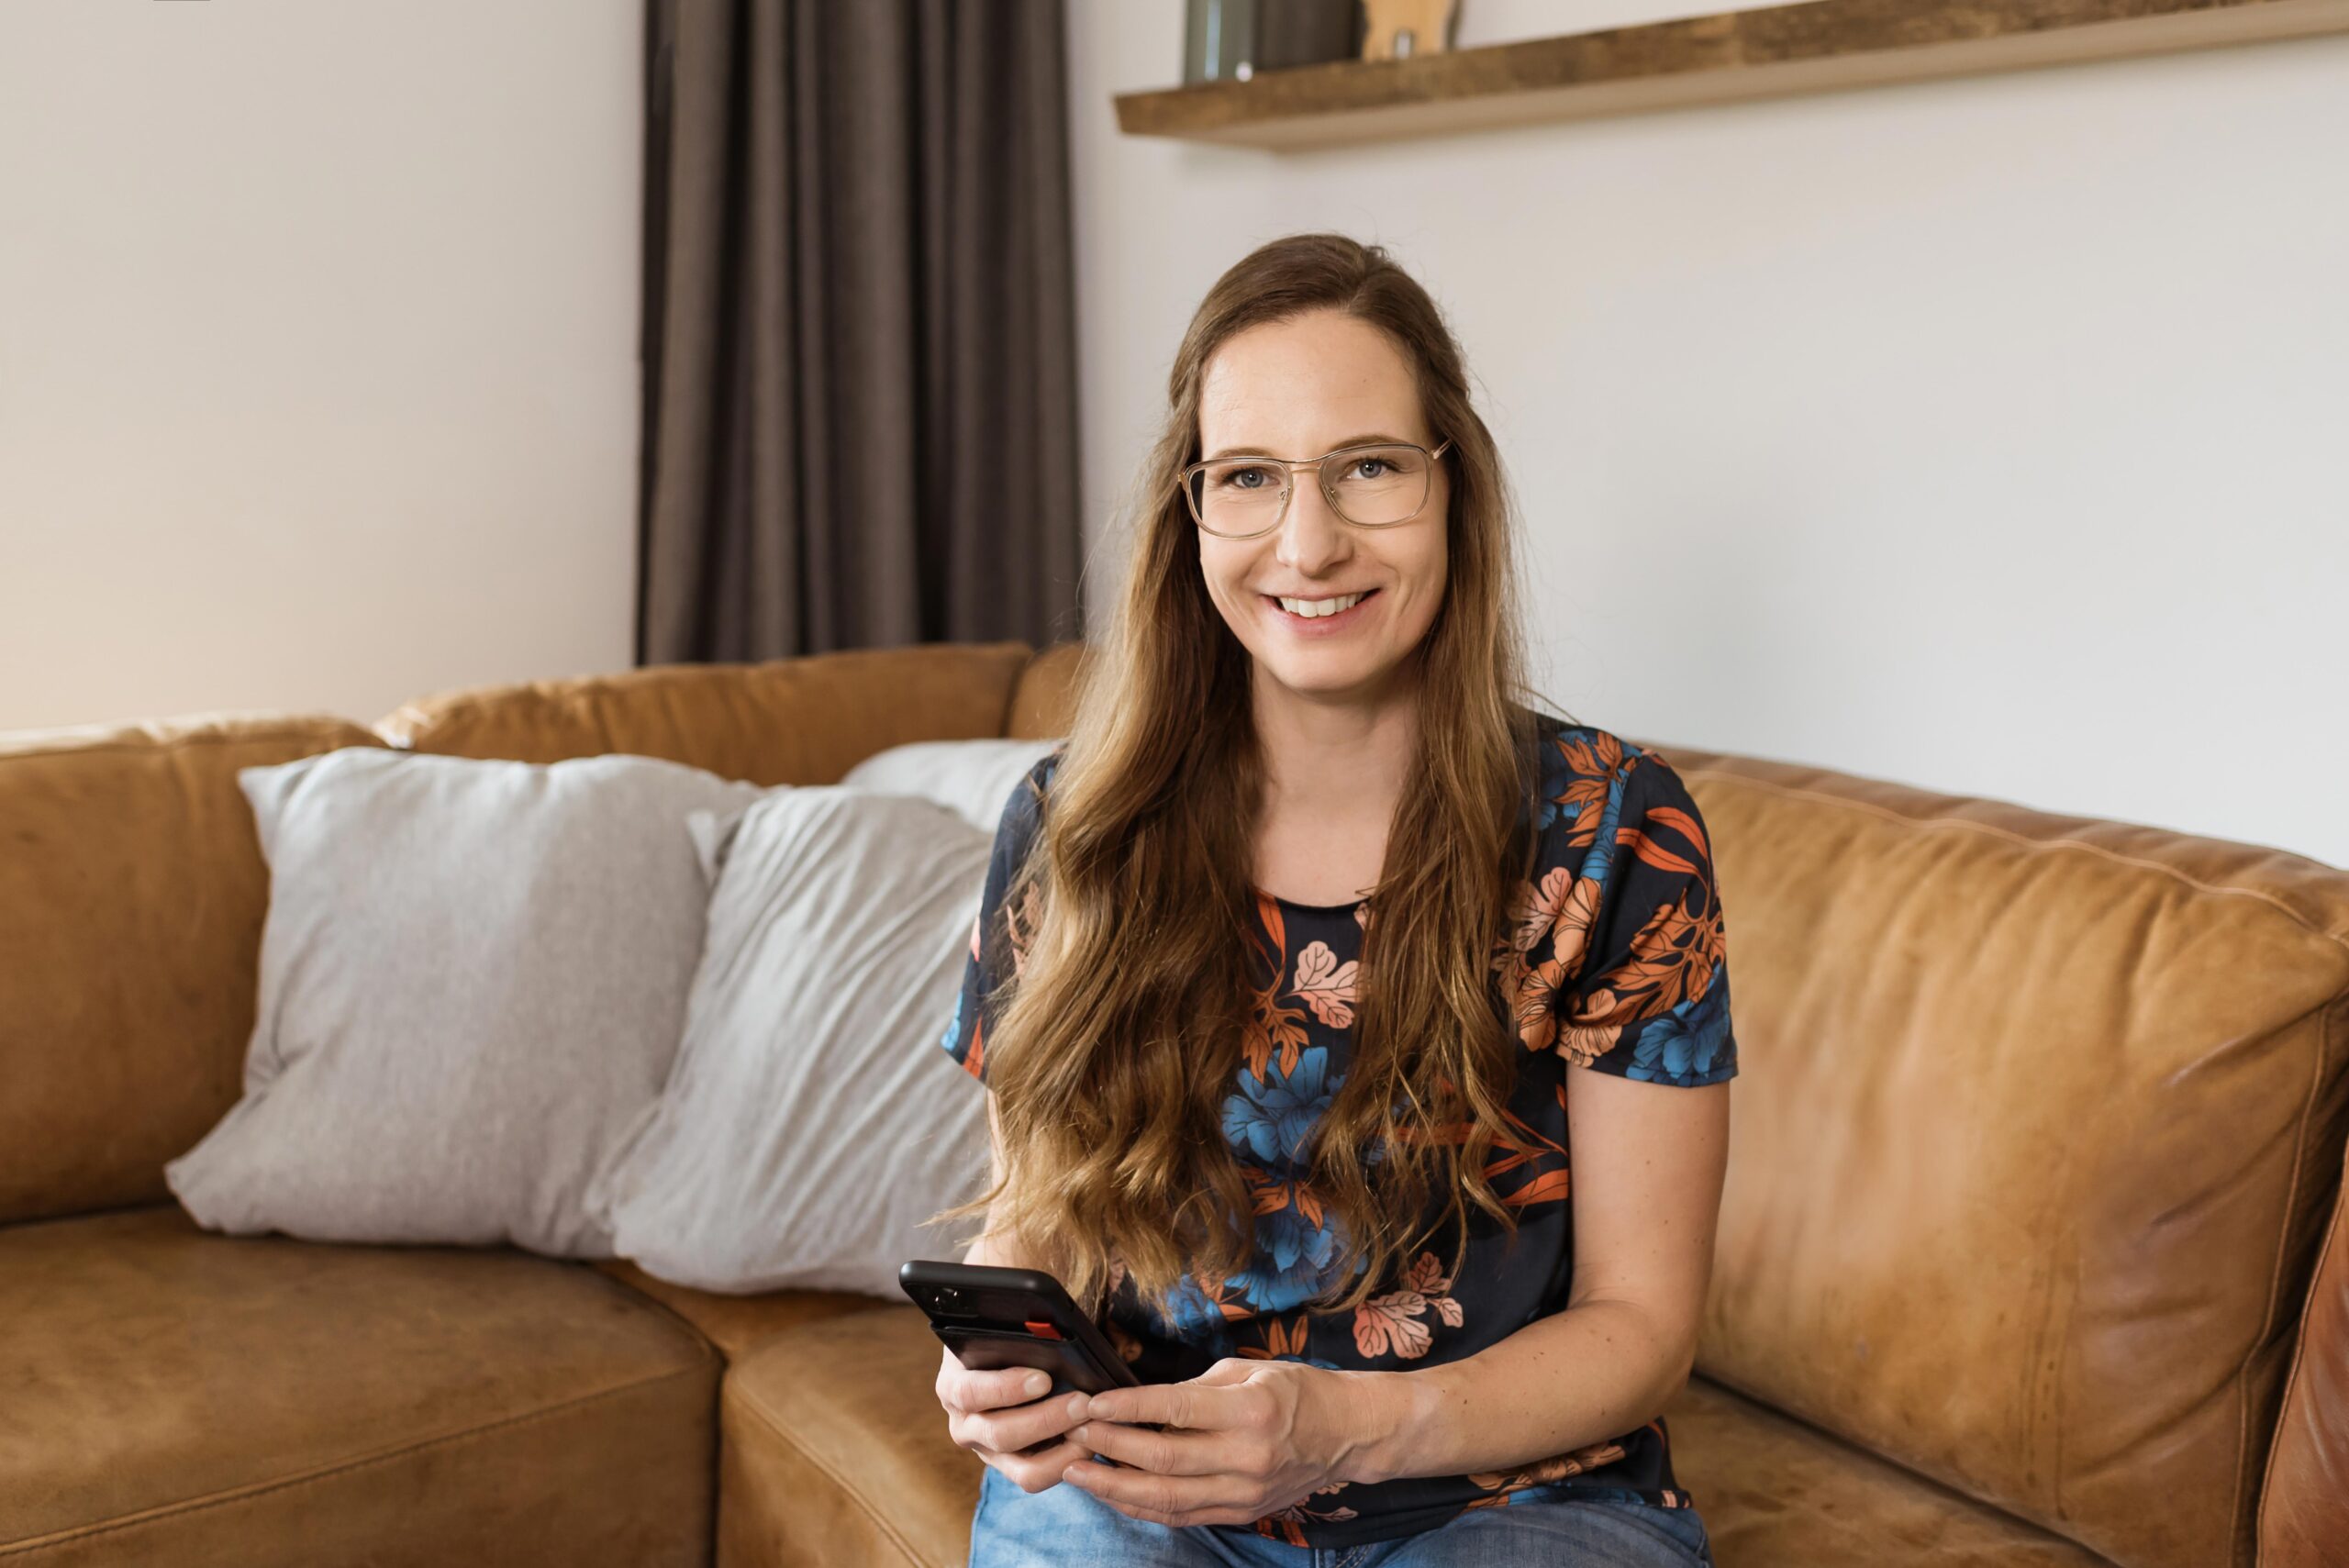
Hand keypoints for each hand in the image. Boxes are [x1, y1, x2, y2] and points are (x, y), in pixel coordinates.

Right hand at [935, 1349, 1094, 1492]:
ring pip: (1022, 1469)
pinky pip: (1036, 1477)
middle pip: (1000, 1434)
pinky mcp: (1009, 1468)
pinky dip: (1065, 1463)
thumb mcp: (1001, 1333)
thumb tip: (1049, 1330)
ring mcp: (986, 1451)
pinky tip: (1088, 1442)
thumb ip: (1017, 1335)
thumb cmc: (1004, 1342)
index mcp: (953, 1385)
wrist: (997, 1366)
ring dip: (1063, 1449)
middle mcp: (963, 1424)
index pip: (970, 1392)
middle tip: (1082, 1402)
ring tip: (1091, 1425)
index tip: (1043, 1379)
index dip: (1006, 1388)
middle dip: (1047, 1419)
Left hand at [1058, 1357, 1386, 1526]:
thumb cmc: (1297, 1392)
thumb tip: (1146, 1402)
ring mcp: (1244, 1492)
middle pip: (1163, 1461)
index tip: (1092, 1402)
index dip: (1128, 1408)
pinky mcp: (1242, 1513)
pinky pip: (1183, 1516)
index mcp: (1249, 1411)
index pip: (1175, 1409)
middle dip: (1109, 1448)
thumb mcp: (1250, 1370)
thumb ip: (1197, 1388)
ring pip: (1167, 1499)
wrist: (1347, 1433)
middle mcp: (1246, 1457)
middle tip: (1072, 1433)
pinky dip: (1143, 1507)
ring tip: (1078, 1472)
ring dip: (1115, 1488)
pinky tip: (1115, 1493)